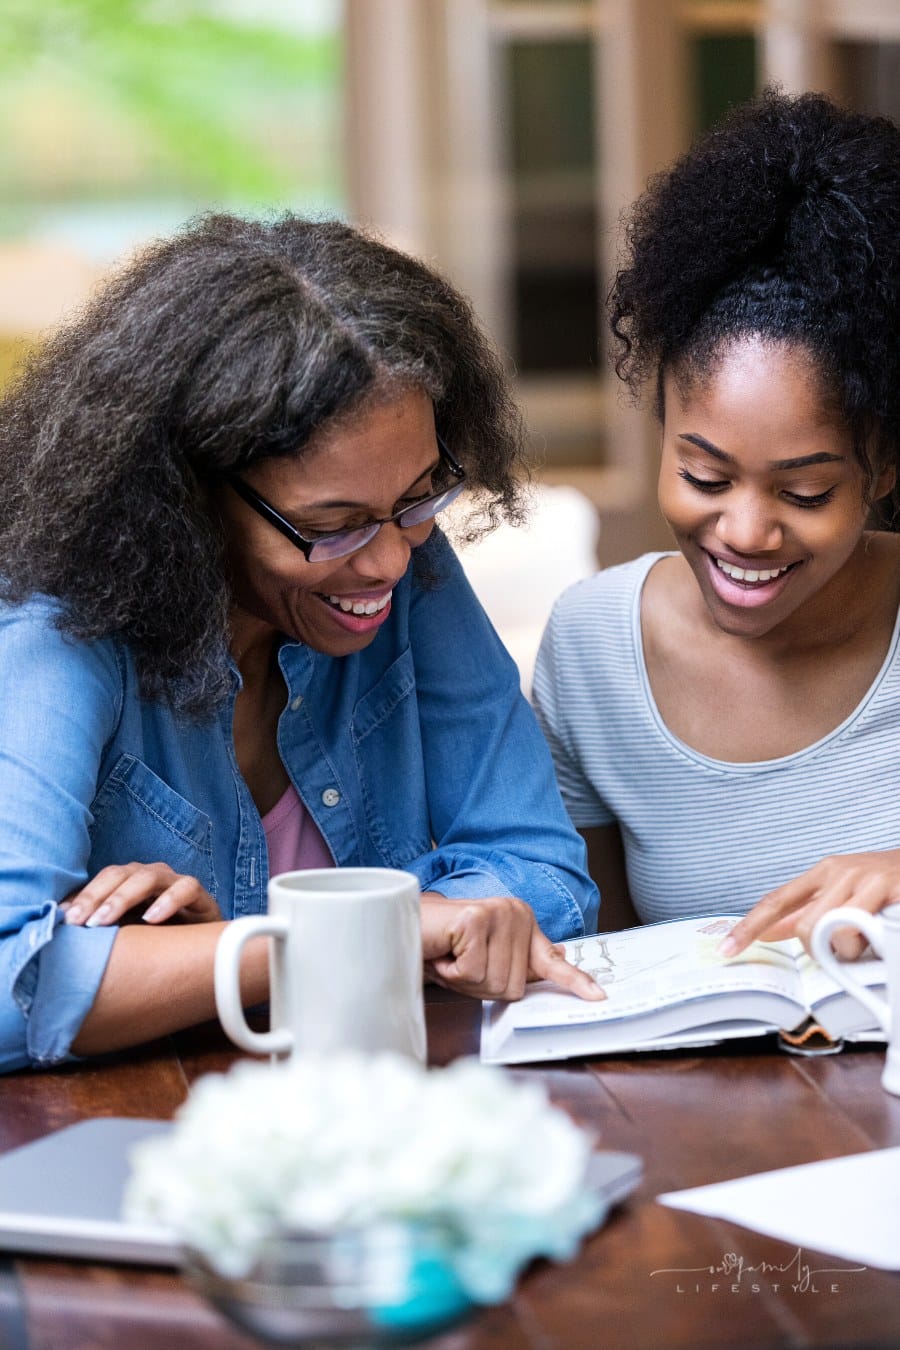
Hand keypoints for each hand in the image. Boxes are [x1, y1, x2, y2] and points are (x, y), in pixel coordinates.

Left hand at [61, 862, 221, 927]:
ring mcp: (176, 883)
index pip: (103, 879)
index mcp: (130, 882)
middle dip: (98, 897)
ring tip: (105, 920)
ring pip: (149, 877)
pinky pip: (186, 888)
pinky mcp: (201, 897)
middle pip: (121, 874)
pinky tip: (152, 918)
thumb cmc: (157, 943)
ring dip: (124, 897)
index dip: (85, 896)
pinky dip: (168, 901)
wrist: (204, 956)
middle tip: (82, 922)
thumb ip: (98, 924)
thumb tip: (59, 921)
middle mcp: (151, 877)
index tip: (67, 920)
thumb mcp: (123, 934)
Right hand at [419, 892, 605, 1001]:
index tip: (598, 997)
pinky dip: (451, 972)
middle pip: (514, 987)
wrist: (404, 926)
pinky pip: (473, 972)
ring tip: (450, 957)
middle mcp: (516, 913)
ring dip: (464, 981)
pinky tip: (442, 952)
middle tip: (459, 965)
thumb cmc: (442, 946)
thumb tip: (562, 956)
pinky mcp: (477, 919)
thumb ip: (521, 960)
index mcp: (523, 922)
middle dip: (480, 987)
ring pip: (495, 983)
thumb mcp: (485, 959)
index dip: (575, 981)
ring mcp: (498, 913)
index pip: (553, 961)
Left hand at [720, 850, 899, 960]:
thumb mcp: (842, 892)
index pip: (775, 900)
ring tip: (864, 944)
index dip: (748, 926)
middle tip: (837, 953)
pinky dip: (867, 944)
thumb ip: (808, 912)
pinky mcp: (886, 889)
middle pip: (803, 924)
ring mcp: (863, 879)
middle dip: (817, 950)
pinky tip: (878, 936)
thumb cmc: (883, 883)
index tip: (727, 948)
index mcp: (822, 873)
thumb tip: (770, 931)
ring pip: (831, 929)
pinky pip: (861, 928)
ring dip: (846, 951)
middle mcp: (838, 872)